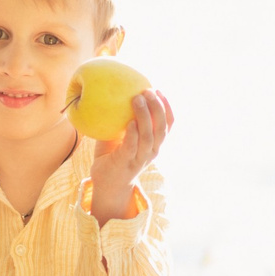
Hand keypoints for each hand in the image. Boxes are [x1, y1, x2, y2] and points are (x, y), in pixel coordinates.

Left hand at [89, 88, 172, 223]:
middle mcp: (151, 152)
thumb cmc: (112, 156)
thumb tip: (111, 94)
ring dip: (145, 116)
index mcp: (154, 144)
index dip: (166, 107)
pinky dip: (133, 134)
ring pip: (149, 136)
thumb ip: (120, 119)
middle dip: (157, 107)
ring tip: (137, 99)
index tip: (159, 90)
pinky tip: (130, 122)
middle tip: (148, 91)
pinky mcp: (127, 163)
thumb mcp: (119, 136)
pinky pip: (132, 147)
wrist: (107, 185)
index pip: (167, 125)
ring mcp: (140, 159)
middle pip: (161, 128)